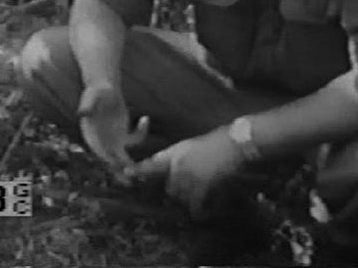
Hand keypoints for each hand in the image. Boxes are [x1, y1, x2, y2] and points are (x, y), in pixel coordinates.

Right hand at [77, 84, 148, 171]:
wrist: (104, 87)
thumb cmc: (96, 91)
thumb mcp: (92, 96)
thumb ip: (88, 105)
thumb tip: (82, 112)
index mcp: (92, 134)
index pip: (100, 150)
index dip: (108, 159)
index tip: (118, 166)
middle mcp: (101, 140)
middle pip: (111, 159)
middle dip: (120, 171)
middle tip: (129, 182)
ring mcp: (113, 138)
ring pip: (122, 156)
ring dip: (131, 164)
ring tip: (142, 173)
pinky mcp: (122, 134)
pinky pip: (133, 140)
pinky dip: (140, 133)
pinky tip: (145, 119)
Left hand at [123, 127, 245, 218]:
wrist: (232, 143)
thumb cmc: (213, 143)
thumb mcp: (187, 146)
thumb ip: (174, 159)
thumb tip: (165, 170)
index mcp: (173, 154)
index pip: (152, 164)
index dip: (138, 170)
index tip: (125, 173)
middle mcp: (177, 165)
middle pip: (169, 188)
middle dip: (178, 192)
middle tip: (192, 191)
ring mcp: (189, 176)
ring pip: (181, 197)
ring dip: (189, 200)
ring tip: (201, 196)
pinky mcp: (202, 185)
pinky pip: (195, 204)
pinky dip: (199, 211)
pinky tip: (201, 214)